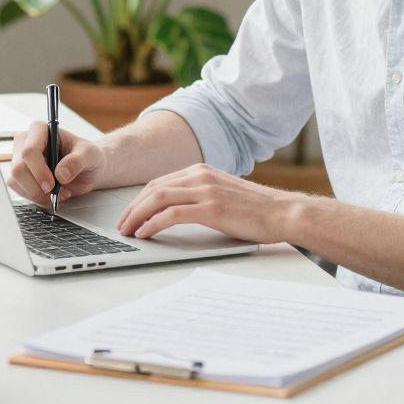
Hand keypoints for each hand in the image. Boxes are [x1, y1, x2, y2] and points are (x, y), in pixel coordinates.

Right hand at [7, 122, 106, 202]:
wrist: (86, 170)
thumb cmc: (86, 156)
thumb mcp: (89, 155)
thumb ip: (77, 161)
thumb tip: (61, 174)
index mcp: (40, 130)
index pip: (30, 151)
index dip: (39, 171)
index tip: (52, 184)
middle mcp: (26, 141)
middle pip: (19, 168)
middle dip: (37, 186)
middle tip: (56, 192)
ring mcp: (20, 158)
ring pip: (16, 180)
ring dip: (37, 193)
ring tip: (57, 193)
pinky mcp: (19, 174)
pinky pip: (18, 189)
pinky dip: (34, 196)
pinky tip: (49, 195)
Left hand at [116, 163, 298, 244]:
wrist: (282, 213)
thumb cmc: (256, 210)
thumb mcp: (223, 194)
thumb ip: (201, 195)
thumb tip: (175, 211)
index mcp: (202, 170)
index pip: (160, 183)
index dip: (139, 199)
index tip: (129, 214)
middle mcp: (201, 175)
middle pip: (154, 189)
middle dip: (132, 208)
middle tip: (121, 225)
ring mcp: (206, 190)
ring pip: (158, 199)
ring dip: (137, 216)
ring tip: (127, 231)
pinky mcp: (211, 208)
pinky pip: (171, 214)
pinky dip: (153, 224)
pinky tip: (145, 233)